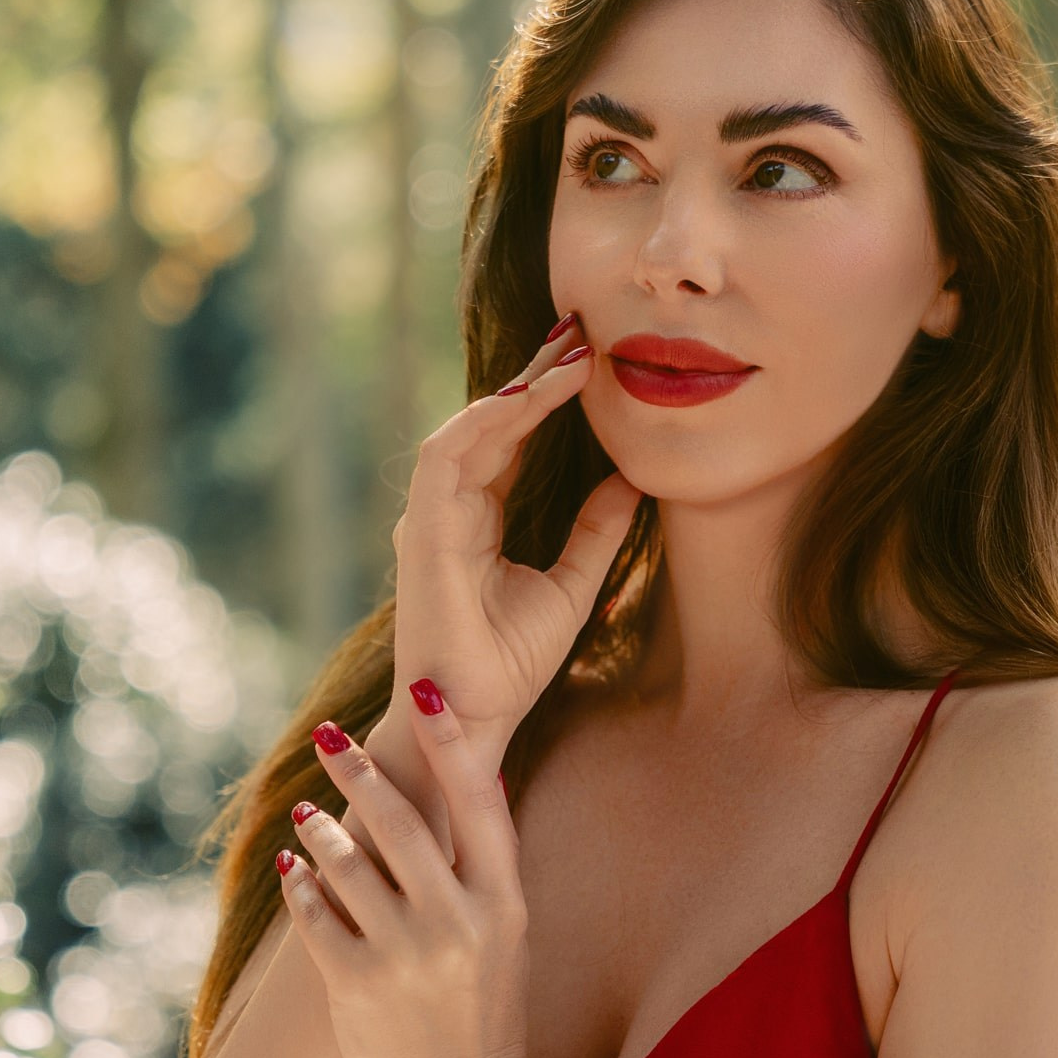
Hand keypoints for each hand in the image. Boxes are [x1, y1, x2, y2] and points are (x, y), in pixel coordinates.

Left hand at [278, 697, 539, 1057]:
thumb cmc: (484, 1009)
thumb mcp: (506, 934)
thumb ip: (483, 866)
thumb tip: (472, 776)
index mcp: (504, 903)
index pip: (479, 800)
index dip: (452, 741)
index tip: (426, 690)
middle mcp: (458, 923)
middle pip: (401, 820)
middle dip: (358, 770)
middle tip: (328, 736)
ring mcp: (406, 956)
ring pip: (347, 863)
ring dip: (319, 830)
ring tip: (307, 814)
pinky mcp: (356, 988)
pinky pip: (316, 915)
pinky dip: (300, 885)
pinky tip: (293, 871)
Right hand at [389, 310, 643, 778]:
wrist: (475, 721)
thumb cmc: (511, 666)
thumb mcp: (574, 585)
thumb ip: (596, 530)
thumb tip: (634, 479)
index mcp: (479, 521)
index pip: (511, 442)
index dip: (546, 400)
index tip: (589, 361)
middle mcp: (450, 512)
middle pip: (490, 425)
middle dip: (533, 379)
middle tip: (580, 335)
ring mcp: (431, 519)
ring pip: (469, 431)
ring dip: (516, 392)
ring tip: (566, 358)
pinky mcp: (423, 532)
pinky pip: (446, 459)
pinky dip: (484, 424)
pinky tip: (526, 399)